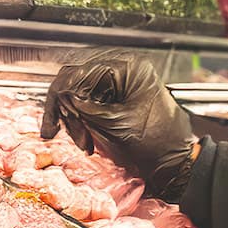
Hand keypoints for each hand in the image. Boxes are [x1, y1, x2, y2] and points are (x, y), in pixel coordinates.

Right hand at [42, 48, 196, 200]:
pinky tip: (84, 137)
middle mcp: (124, 68)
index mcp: (128, 68)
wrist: (175, 159)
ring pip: (79, 92)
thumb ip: (85, 108)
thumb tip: (61, 97)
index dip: (60, 98)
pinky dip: (82, 120)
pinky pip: (89, 101)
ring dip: (73, 118)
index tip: (53, 122)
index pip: (78, 72)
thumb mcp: (115, 124)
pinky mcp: (118, 95)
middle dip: (65, 109)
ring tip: (82, 141)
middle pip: (75, 80)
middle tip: (55, 132)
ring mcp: (121, 81)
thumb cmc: (157, 142)